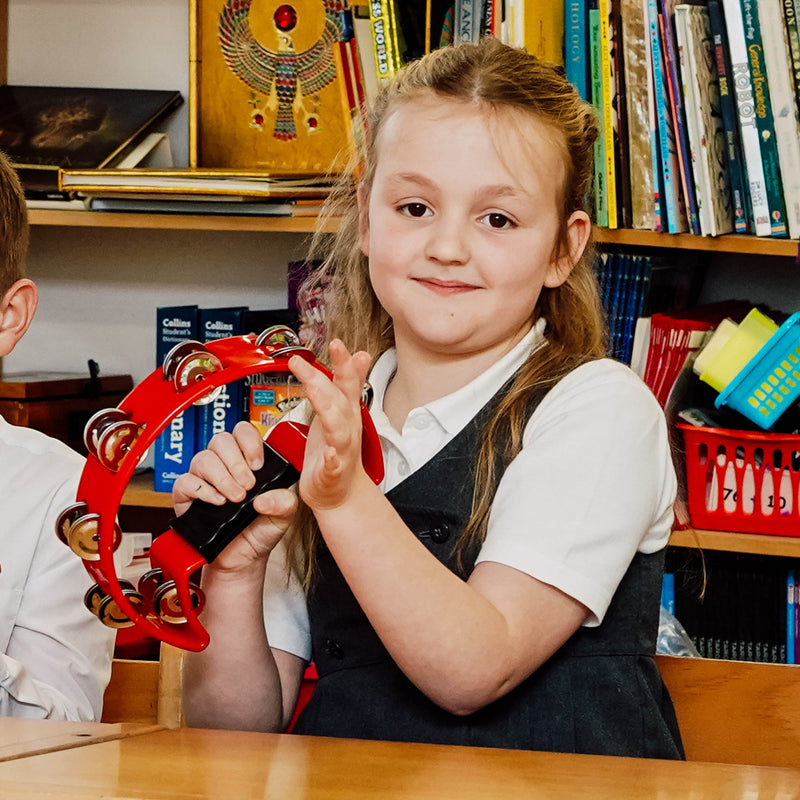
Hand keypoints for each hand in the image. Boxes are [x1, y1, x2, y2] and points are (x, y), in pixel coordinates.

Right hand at [172, 420, 297, 573]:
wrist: (242, 558)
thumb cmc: (260, 530)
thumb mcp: (284, 515)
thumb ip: (285, 501)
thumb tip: (266, 496)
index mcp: (247, 460)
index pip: (243, 432)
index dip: (250, 443)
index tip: (258, 465)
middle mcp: (224, 464)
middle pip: (221, 440)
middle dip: (236, 462)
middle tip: (248, 486)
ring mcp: (204, 477)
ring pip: (203, 458)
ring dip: (222, 477)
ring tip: (236, 498)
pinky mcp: (187, 494)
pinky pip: (186, 481)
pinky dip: (203, 490)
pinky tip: (218, 502)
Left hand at [288, 339, 372, 511]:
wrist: (341, 493)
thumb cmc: (337, 451)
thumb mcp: (341, 411)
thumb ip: (347, 384)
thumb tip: (359, 355)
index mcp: (346, 412)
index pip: (347, 382)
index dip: (344, 362)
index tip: (338, 343)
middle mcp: (347, 427)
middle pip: (341, 397)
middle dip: (339, 373)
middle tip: (333, 349)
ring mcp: (342, 449)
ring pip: (337, 426)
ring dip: (328, 406)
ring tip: (314, 388)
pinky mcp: (333, 471)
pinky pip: (334, 463)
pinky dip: (333, 458)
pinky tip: (330, 452)